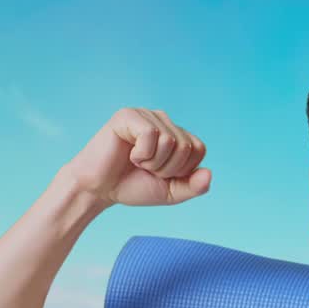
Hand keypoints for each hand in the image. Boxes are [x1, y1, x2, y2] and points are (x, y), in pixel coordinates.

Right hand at [57, 107, 210, 207]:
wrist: (100, 190)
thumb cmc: (133, 186)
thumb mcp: (171, 192)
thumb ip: (193, 186)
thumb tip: (209, 174)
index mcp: (176, 134)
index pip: (199, 149)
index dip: (183, 170)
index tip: (161, 174)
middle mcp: (163, 120)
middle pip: (186, 146)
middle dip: (167, 169)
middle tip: (146, 169)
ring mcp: (146, 115)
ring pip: (170, 141)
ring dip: (153, 163)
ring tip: (137, 162)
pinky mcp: (128, 115)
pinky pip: (150, 134)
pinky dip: (142, 153)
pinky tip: (129, 154)